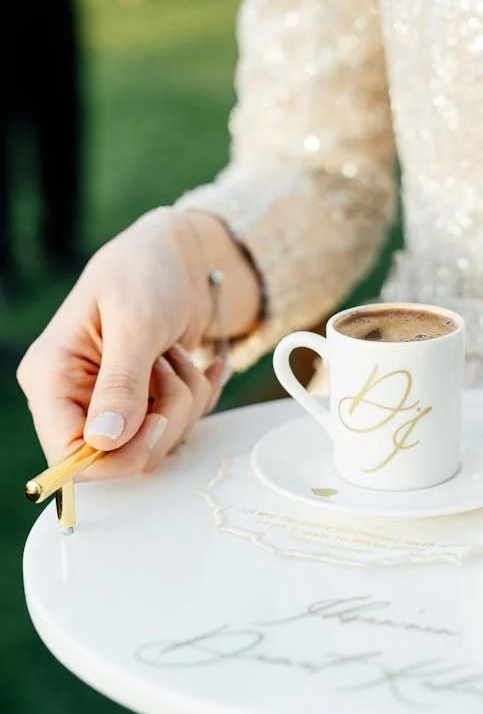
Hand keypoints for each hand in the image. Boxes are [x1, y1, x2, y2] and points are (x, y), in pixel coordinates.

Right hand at [17, 210, 261, 477]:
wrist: (179, 256)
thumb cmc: (146, 272)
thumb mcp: (136, 322)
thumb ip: (121, 383)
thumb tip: (104, 440)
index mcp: (50, 377)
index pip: (66, 454)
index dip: (116, 456)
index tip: (156, 423)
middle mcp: (73, 397)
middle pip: (118, 456)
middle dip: (162, 419)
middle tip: (171, 368)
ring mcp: (109, 404)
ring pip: (154, 445)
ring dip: (184, 401)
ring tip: (176, 354)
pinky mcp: (143, 405)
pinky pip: (177, 428)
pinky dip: (199, 398)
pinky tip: (201, 365)